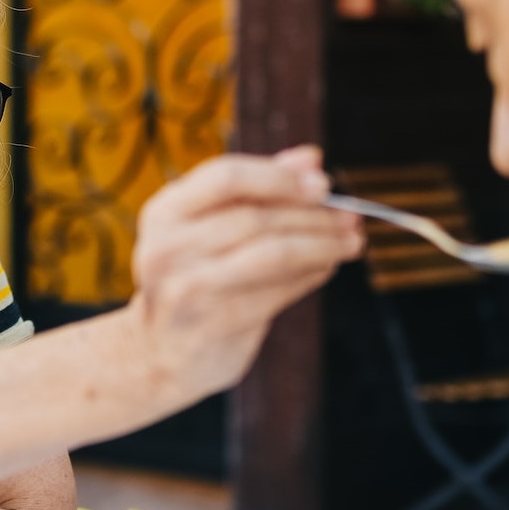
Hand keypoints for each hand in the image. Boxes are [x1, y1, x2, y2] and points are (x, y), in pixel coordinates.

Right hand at [126, 145, 361, 407]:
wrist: (157, 351)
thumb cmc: (191, 277)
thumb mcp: (205, 227)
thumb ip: (254, 189)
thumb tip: (311, 158)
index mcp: (164, 212)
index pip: (226, 176)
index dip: (280, 176)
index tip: (322, 183)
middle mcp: (168, 246)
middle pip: (257, 216)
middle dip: (314, 215)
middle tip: (350, 217)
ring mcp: (188, 287)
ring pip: (275, 253)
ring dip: (322, 245)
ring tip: (351, 241)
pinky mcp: (213, 323)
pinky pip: (279, 291)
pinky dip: (312, 276)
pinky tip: (327, 267)